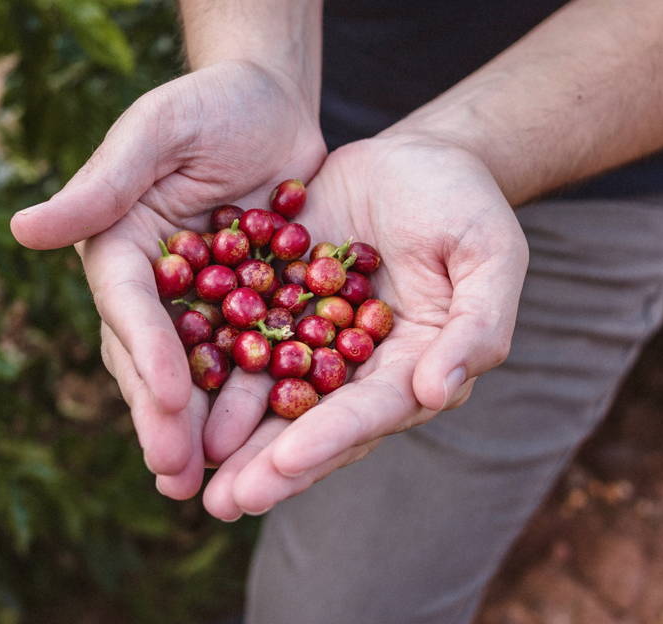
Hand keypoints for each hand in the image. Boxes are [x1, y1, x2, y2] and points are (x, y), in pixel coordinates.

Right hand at [10, 60, 325, 498]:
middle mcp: (158, 283)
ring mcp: (207, 298)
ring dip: (205, 427)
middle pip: (156, 354)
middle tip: (175, 474)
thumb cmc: (209, 105)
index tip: (167, 397)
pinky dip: (260, 397)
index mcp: (124, 246)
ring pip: (202, 370)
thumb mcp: (158, 133)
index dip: (144, 352)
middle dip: (164, 412)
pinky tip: (275, 441)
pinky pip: (257, 353)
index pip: (129, 306)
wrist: (270, 104)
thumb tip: (21, 229)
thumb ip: (103, 184)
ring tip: (212, 484)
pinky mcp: (256, 302)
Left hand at [202, 134, 528, 519]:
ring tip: (186, 465)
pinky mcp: (282, 298)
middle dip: (270, 461)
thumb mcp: (489, 255)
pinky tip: (172, 386)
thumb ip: (478, 325)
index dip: (330, 438)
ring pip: (270, 388)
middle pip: (314, 419)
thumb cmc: (465, 203)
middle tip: (224, 503)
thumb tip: (438, 391)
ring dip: (232, 427)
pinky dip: (213, 361)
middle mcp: (361, 363)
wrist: (415, 158)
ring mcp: (317, 333)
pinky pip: (244, 333)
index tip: (285, 463)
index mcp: (415, 364)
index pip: (372, 411)